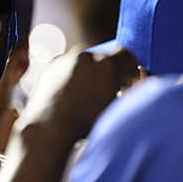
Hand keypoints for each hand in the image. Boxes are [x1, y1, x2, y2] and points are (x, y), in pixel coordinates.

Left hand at [17, 47, 137, 144]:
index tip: (126, 80)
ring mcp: (65, 59)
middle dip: (107, 72)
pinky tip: (68, 94)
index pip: (126, 54)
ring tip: (84, 95)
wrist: (48, 127)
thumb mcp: (115, 108)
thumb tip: (135, 84)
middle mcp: (86, 56)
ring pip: (83, 62)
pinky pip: (65, 67)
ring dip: (87, 73)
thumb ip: (130, 92)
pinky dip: (69, 77)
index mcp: (107, 65)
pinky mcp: (49, 66)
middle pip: (103, 58)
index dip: (128, 68)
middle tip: (106, 90)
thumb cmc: (84, 123)